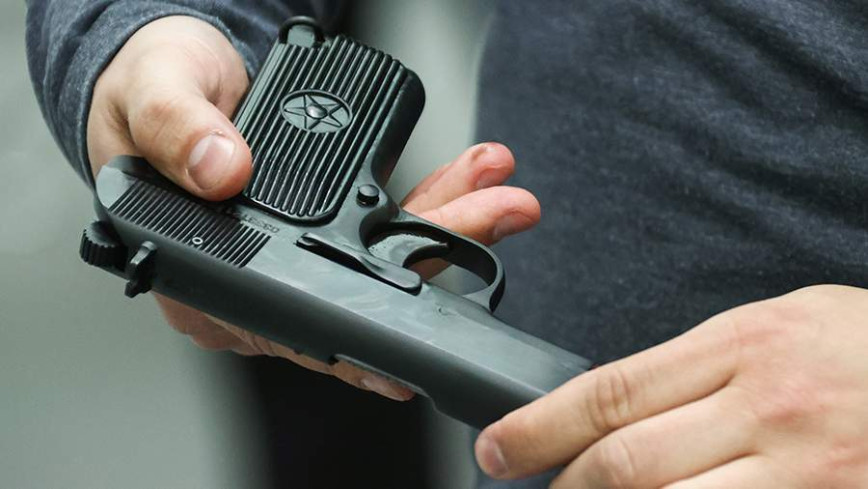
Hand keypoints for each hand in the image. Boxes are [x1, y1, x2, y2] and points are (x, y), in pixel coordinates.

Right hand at [87, 17, 539, 400]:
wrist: (171, 66)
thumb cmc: (144, 94)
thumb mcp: (150, 98)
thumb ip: (176, 133)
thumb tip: (221, 172)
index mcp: (200, 281)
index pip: (287, 326)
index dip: (353, 345)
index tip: (417, 343)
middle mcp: (253, 285)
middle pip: (357, 289)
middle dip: (436, 250)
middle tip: (494, 212)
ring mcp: (293, 255)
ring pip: (381, 260)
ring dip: (448, 222)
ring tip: (497, 189)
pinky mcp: (321, 226)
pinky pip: (382, 225)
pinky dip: (429, 201)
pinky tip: (466, 178)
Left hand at [475, 285, 867, 486]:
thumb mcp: (786, 322)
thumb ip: (706, 362)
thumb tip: (624, 403)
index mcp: (748, 344)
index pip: (614, 390)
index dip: (541, 424)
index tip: (498, 445)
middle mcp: (768, 410)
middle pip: (627, 460)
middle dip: (560, 481)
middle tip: (522, 479)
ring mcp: (802, 473)